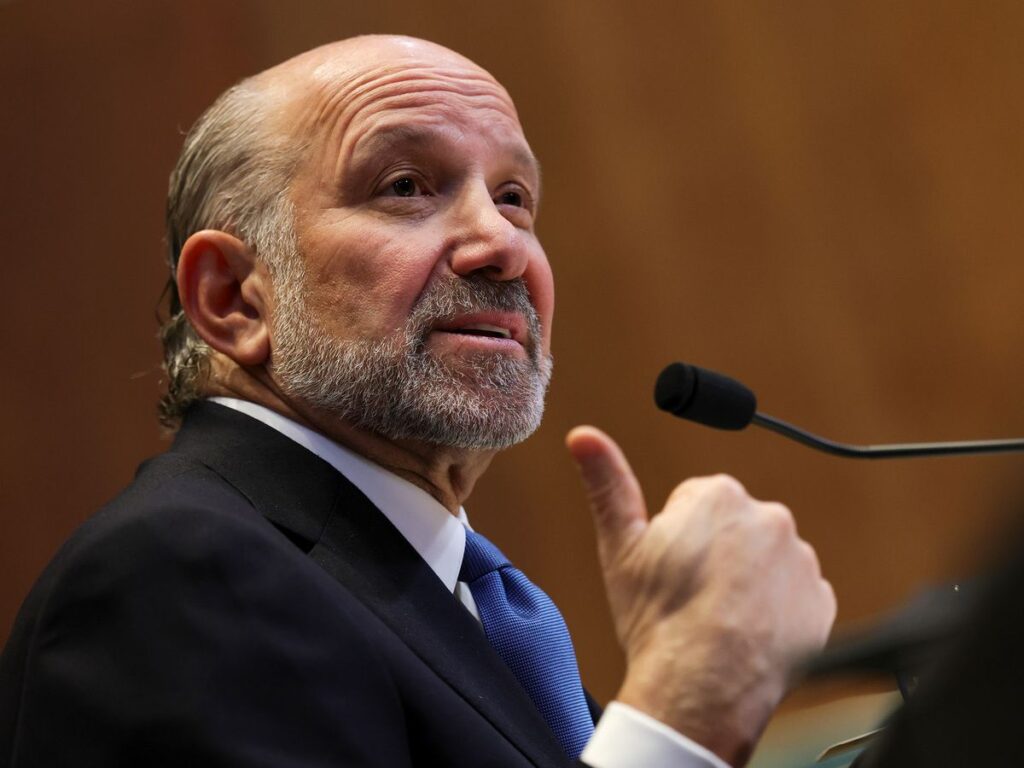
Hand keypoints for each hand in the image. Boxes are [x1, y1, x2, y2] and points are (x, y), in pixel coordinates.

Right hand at [566, 426, 835, 766]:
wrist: (700, 689)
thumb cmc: (658, 621)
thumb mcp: (620, 546)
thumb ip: (607, 482)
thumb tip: (584, 436)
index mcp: (718, 495)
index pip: (694, 503)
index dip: (675, 539)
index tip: (670, 570)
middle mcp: (768, 517)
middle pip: (734, 529)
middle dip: (716, 555)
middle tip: (692, 596)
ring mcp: (800, 560)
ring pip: (766, 562)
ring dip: (749, 583)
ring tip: (720, 620)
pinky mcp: (821, 600)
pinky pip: (796, 596)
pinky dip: (777, 611)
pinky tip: (749, 633)